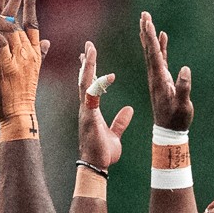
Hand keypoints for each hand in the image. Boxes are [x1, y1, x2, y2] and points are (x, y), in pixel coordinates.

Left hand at [0, 0, 47, 127]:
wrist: (19, 114)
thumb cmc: (22, 95)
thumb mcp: (32, 71)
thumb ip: (39, 54)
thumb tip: (46, 42)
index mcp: (34, 53)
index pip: (33, 24)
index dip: (30, 6)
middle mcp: (28, 53)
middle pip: (19, 21)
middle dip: (14, 0)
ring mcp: (18, 58)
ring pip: (8, 28)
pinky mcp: (6, 65)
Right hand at [75, 42, 132, 172]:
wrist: (96, 167)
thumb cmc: (104, 153)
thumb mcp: (115, 134)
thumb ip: (121, 121)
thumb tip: (129, 110)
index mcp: (92, 111)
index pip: (90, 86)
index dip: (91, 70)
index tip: (91, 56)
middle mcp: (86, 108)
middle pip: (85, 80)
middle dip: (86, 62)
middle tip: (88, 45)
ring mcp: (86, 112)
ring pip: (85, 83)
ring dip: (88, 66)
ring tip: (90, 50)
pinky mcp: (89, 118)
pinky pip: (91, 97)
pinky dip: (94, 84)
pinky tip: (97, 73)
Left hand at [138, 12, 194, 133]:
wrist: (169, 131)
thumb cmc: (177, 119)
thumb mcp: (182, 105)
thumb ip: (183, 88)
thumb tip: (184, 70)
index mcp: (158, 79)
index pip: (153, 54)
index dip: (150, 37)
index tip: (146, 22)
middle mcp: (155, 76)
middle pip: (149, 49)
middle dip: (146, 31)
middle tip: (144, 14)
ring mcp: (158, 77)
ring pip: (153, 52)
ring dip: (150, 36)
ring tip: (148, 21)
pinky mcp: (163, 80)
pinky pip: (160, 59)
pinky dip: (160, 47)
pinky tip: (162, 37)